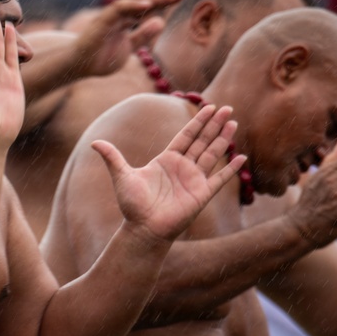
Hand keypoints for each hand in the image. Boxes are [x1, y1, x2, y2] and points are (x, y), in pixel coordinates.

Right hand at [67, 0, 186, 77]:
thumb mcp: (128, 48)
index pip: (149, 5)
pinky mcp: (102, 21)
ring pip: (133, 0)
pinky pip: (118, 9)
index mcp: (126, 19)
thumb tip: (161, 21)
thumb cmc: (100, 58)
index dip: (165, 0)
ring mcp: (110, 16)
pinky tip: (148, 5)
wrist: (79, 66)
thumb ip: (143, 35)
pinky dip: (133, 6)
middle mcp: (119, 14)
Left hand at [93, 105, 244, 240]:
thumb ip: (112, 158)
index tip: (208, 107)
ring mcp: (194, 180)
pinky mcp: (202, 194)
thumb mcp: (122, 176)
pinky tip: (241, 157)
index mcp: (166, 160)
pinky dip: (230, 169)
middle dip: (214, 124)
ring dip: (223, 139)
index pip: (186, 136)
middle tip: (227, 107)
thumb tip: (94, 142)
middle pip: (202, 141)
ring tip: (233, 122)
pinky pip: (219, 178)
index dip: (197, 121)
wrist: (143, 229)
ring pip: (212, 154)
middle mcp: (182, 167)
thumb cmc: (132, 205)